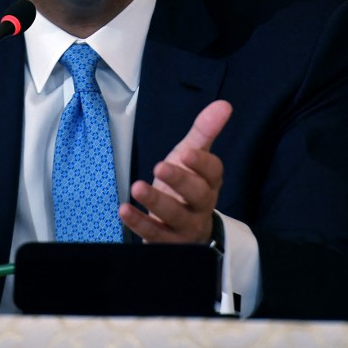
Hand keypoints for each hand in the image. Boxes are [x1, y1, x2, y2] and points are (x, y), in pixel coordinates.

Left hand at [118, 99, 231, 243]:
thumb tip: (224, 104)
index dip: (202, 164)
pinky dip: (139, 223)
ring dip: (156, 202)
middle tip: (160, 166)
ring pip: (175, 217)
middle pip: (198, 195)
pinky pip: (155, 235)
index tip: (188, 153)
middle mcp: (201, 206)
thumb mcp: (191, 157)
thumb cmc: (185, 186)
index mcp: (209, 182)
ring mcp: (186, 227)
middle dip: (180, 180)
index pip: (213, 172)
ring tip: (136, 187)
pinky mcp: (167, 242)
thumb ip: (204, 131)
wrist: (183, 230)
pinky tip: (124, 209)